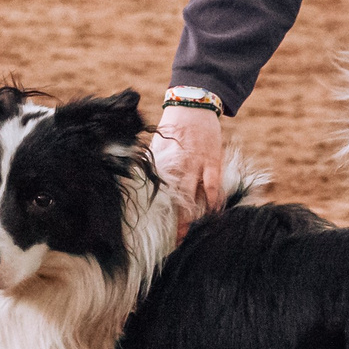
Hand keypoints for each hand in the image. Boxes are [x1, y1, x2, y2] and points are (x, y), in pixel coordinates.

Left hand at [150, 104, 224, 234]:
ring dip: (194, 219)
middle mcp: (177, 168)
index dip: (156, 215)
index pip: (157, 196)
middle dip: (176, 225)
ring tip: (193, 236)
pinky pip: (214, 187)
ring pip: (194, 198)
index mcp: (162, 165)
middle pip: (176, 202)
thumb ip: (149, 165)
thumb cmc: (172, 127)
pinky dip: (214, 202)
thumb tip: (134, 182)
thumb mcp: (156, 145)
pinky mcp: (212, 162)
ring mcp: (196, 166)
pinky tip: (214, 215)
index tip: (153, 232)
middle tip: (176, 243)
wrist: (193, 105)